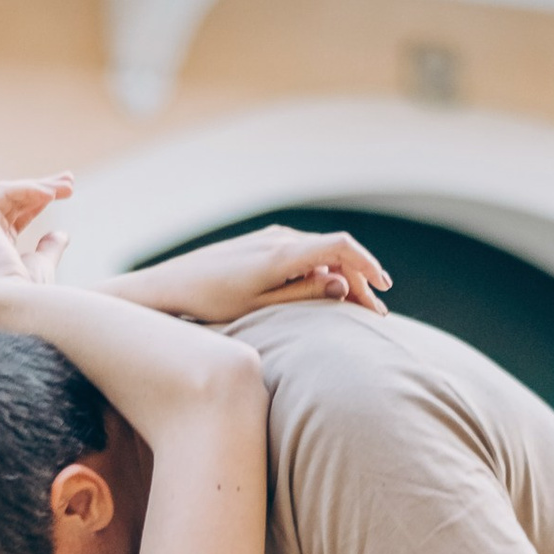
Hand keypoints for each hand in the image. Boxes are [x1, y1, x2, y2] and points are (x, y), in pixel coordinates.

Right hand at [0, 173, 74, 317]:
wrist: (16, 305)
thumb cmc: (30, 295)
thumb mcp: (44, 266)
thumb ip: (49, 250)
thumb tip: (62, 234)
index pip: (19, 215)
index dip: (42, 200)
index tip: (68, 191)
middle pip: (15, 201)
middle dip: (43, 188)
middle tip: (70, 180)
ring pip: (10, 194)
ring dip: (40, 186)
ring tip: (68, 186)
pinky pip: (4, 193)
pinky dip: (28, 189)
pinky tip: (51, 194)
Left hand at [118, 225, 391, 326]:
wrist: (170, 286)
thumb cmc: (210, 302)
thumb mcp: (258, 306)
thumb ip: (302, 294)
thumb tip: (341, 286)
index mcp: (282, 253)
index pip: (340, 247)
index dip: (367, 265)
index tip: (383, 288)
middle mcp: (279, 239)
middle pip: (335, 253)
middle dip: (360, 281)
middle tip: (376, 313)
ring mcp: (270, 239)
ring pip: (320, 254)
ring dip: (342, 279)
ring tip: (357, 308)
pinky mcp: (262, 246)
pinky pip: (303, 255)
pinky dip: (322, 273)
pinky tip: (327, 294)